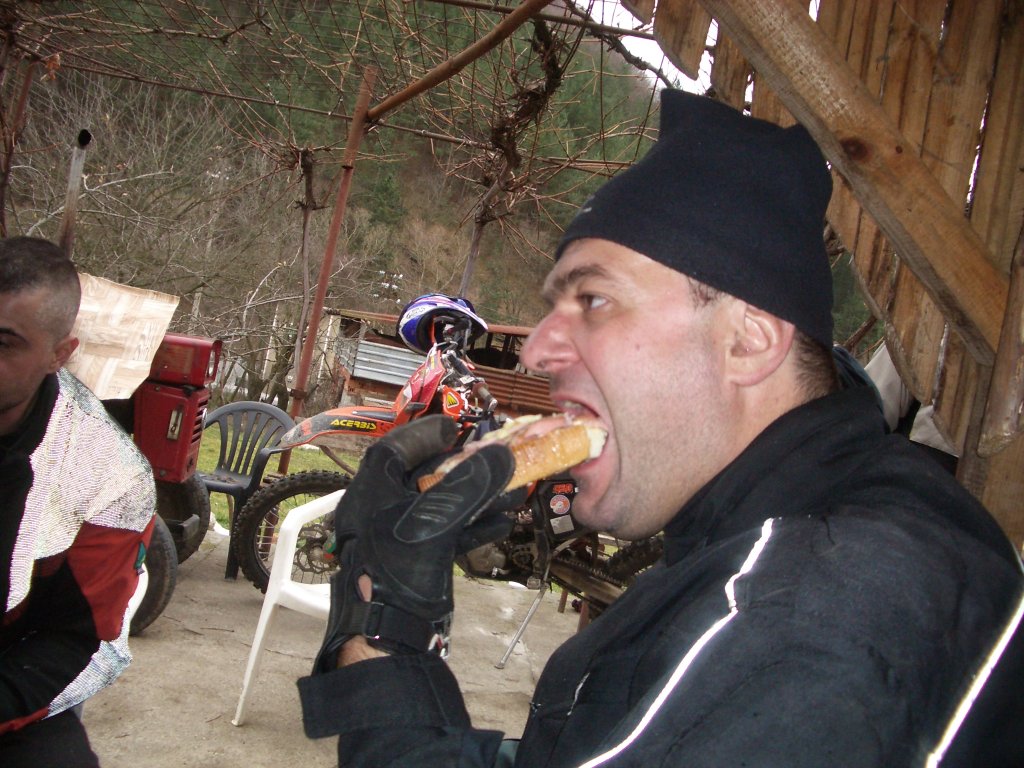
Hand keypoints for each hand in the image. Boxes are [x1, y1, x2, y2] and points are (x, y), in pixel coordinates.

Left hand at [312, 415, 513, 670]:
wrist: (387, 636)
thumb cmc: (398, 569)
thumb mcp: (434, 519)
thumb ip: (469, 485)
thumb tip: (502, 455)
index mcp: (372, 492)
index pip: (395, 449)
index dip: (425, 434)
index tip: (454, 427)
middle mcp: (382, 510)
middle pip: (426, 477)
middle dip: (466, 469)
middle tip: (495, 458)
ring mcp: (400, 537)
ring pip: (443, 506)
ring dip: (479, 498)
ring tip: (514, 492)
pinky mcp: (417, 561)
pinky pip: (447, 533)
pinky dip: (473, 527)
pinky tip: (501, 523)